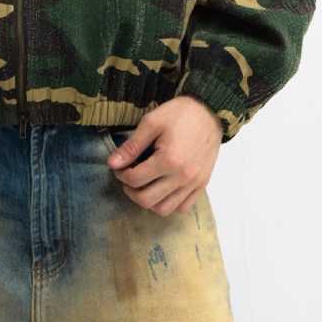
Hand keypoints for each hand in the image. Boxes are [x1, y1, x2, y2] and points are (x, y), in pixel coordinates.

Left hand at [106, 96, 222, 216]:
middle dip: (130, 191)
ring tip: (143, 184)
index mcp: (168, 160)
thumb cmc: (179, 113)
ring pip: (164, 209)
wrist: (209, 111)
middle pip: (147, 200)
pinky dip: (169, 203)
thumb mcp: (151, 123)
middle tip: (127, 177)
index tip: (118, 167)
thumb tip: (112, 164)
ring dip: (148, 201)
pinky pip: (183, 207)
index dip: (121, 174)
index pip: (135, 179)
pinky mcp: (202, 185)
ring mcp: (194, 184)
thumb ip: (131, 146)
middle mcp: (182, 177)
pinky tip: (162, 188)